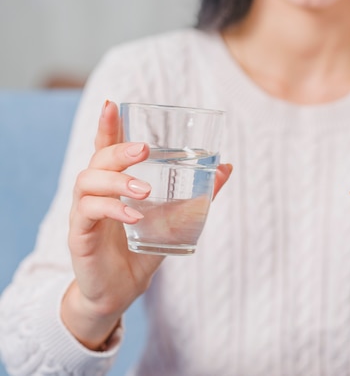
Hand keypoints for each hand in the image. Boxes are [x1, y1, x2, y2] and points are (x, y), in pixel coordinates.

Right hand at [61, 100, 231, 349]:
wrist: (121, 291)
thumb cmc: (142, 249)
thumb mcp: (175, 219)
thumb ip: (197, 194)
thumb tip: (226, 167)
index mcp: (114, 184)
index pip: (105, 148)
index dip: (106, 125)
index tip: (112, 104)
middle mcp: (95, 193)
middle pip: (97, 159)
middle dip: (119, 149)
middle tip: (145, 149)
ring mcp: (84, 213)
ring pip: (88, 182)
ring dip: (118, 181)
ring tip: (144, 191)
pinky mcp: (79, 235)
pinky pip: (88, 212)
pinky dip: (112, 209)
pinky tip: (134, 215)